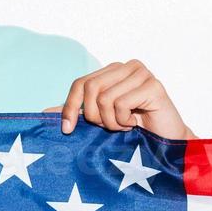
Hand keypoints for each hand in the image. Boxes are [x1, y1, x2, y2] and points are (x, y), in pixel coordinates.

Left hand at [47, 60, 194, 138]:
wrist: (167, 144)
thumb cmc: (135, 132)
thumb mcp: (101, 120)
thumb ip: (77, 112)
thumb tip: (44, 112)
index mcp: (112, 70)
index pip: (80, 83)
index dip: (69, 106)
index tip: (67, 130)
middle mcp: (127, 66)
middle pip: (90, 88)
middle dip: (94, 116)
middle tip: (110, 127)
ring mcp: (142, 73)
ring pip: (105, 98)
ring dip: (112, 122)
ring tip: (125, 126)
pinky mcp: (154, 85)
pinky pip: (121, 104)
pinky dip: (124, 121)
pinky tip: (136, 124)